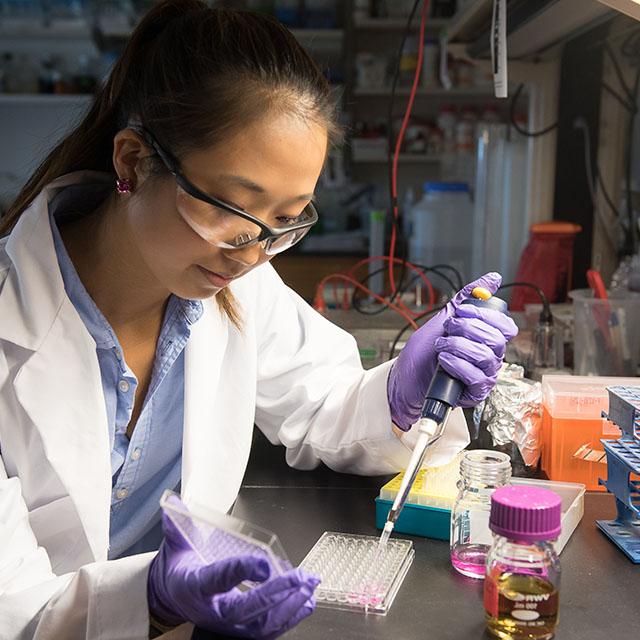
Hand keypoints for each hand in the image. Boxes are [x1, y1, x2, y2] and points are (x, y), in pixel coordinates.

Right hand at [147, 500, 318, 638]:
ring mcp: (228, 624)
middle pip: (246, 608)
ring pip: (261, 624)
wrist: (172, 599)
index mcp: (194, 587)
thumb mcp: (175, 547)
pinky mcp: (240, 629)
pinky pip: (267, 629)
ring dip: (289, 606)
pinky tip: (305, 602)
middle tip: (299, 578)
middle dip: (275, 594)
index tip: (263, 564)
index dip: (240, 571)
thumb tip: (174, 503)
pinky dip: (289, 617)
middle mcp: (213, 610)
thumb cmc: (179, 572)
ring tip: (308, 587)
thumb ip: (177, 526)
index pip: (218, 579)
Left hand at [387, 272, 517, 430]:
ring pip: (487, 357)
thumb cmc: (423, 353)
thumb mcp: (442, 320)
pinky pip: (478, 378)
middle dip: (468, 328)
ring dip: (459, 346)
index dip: (485, 315)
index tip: (461, 311)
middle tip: (448, 328)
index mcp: (486, 339)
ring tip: (441, 346)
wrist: (404, 379)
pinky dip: (458, 365)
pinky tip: (444, 360)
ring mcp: (483, 376)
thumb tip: (493, 278)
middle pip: (497, 340)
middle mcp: (489, 357)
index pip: (505, 326)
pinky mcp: (474, 393)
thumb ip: (466, 299)